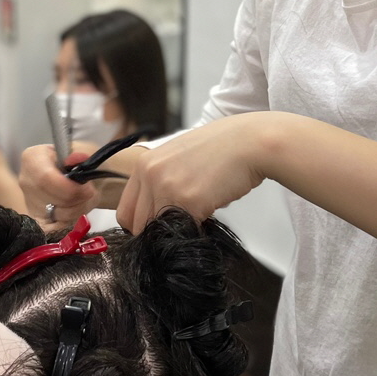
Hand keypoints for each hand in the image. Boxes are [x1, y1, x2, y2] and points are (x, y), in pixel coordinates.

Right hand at [19, 144, 106, 231]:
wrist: (84, 176)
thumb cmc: (81, 161)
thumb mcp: (86, 149)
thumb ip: (82, 153)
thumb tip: (77, 158)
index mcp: (33, 158)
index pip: (45, 178)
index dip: (69, 188)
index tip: (88, 189)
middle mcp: (26, 180)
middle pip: (51, 199)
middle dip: (77, 200)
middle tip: (90, 192)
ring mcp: (29, 201)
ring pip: (56, 215)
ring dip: (78, 209)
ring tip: (85, 198)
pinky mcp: (36, 218)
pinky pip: (55, 227)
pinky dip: (71, 221)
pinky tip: (75, 209)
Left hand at [116, 114, 271, 232]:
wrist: (251, 141)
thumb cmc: (222, 147)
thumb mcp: (179, 157)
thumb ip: (162, 182)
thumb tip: (158, 214)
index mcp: (144, 164)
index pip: (126, 211)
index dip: (142, 225)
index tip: (158, 228)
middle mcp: (150, 174)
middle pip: (138, 226)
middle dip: (158, 232)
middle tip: (181, 226)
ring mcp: (167, 187)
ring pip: (158, 233)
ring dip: (177, 232)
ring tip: (198, 216)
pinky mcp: (189, 201)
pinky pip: (183, 231)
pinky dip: (196, 231)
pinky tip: (210, 212)